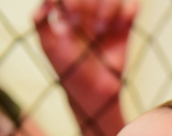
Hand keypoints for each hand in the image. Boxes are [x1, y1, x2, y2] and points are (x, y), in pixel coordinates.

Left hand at [33, 0, 135, 114]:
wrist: (93, 91)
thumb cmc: (68, 69)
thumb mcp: (48, 45)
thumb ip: (40, 20)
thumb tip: (48, 0)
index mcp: (70, 10)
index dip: (72, 0)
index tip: (70, 14)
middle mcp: (89, 10)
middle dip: (88, 4)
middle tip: (83, 24)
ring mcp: (108, 17)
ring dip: (108, 8)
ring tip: (100, 31)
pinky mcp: (125, 26)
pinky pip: (132, 6)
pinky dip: (127, 12)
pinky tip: (118, 28)